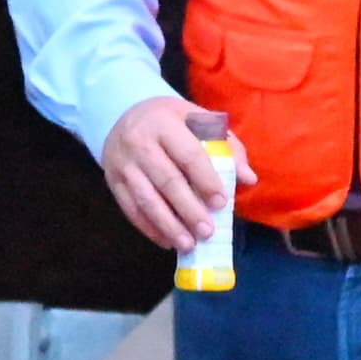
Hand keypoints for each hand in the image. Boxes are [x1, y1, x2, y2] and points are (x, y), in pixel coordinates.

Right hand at [99, 94, 251, 251]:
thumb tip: (248, 178)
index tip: (221, 203)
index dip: (206, 180)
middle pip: (167, 181)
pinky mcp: (112, 180)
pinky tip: (167, 241)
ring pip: (146, 199)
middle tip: (208, 232)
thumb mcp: (199, 120)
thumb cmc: (172, 121)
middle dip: (189, 210)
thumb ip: (227, 147)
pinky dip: (149, 228)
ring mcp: (123, 163)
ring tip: (189, 245)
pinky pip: (130, 209)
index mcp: (165, 123)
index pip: (189, 155)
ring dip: (169, 225)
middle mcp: (139, 142)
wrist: (122, 114)